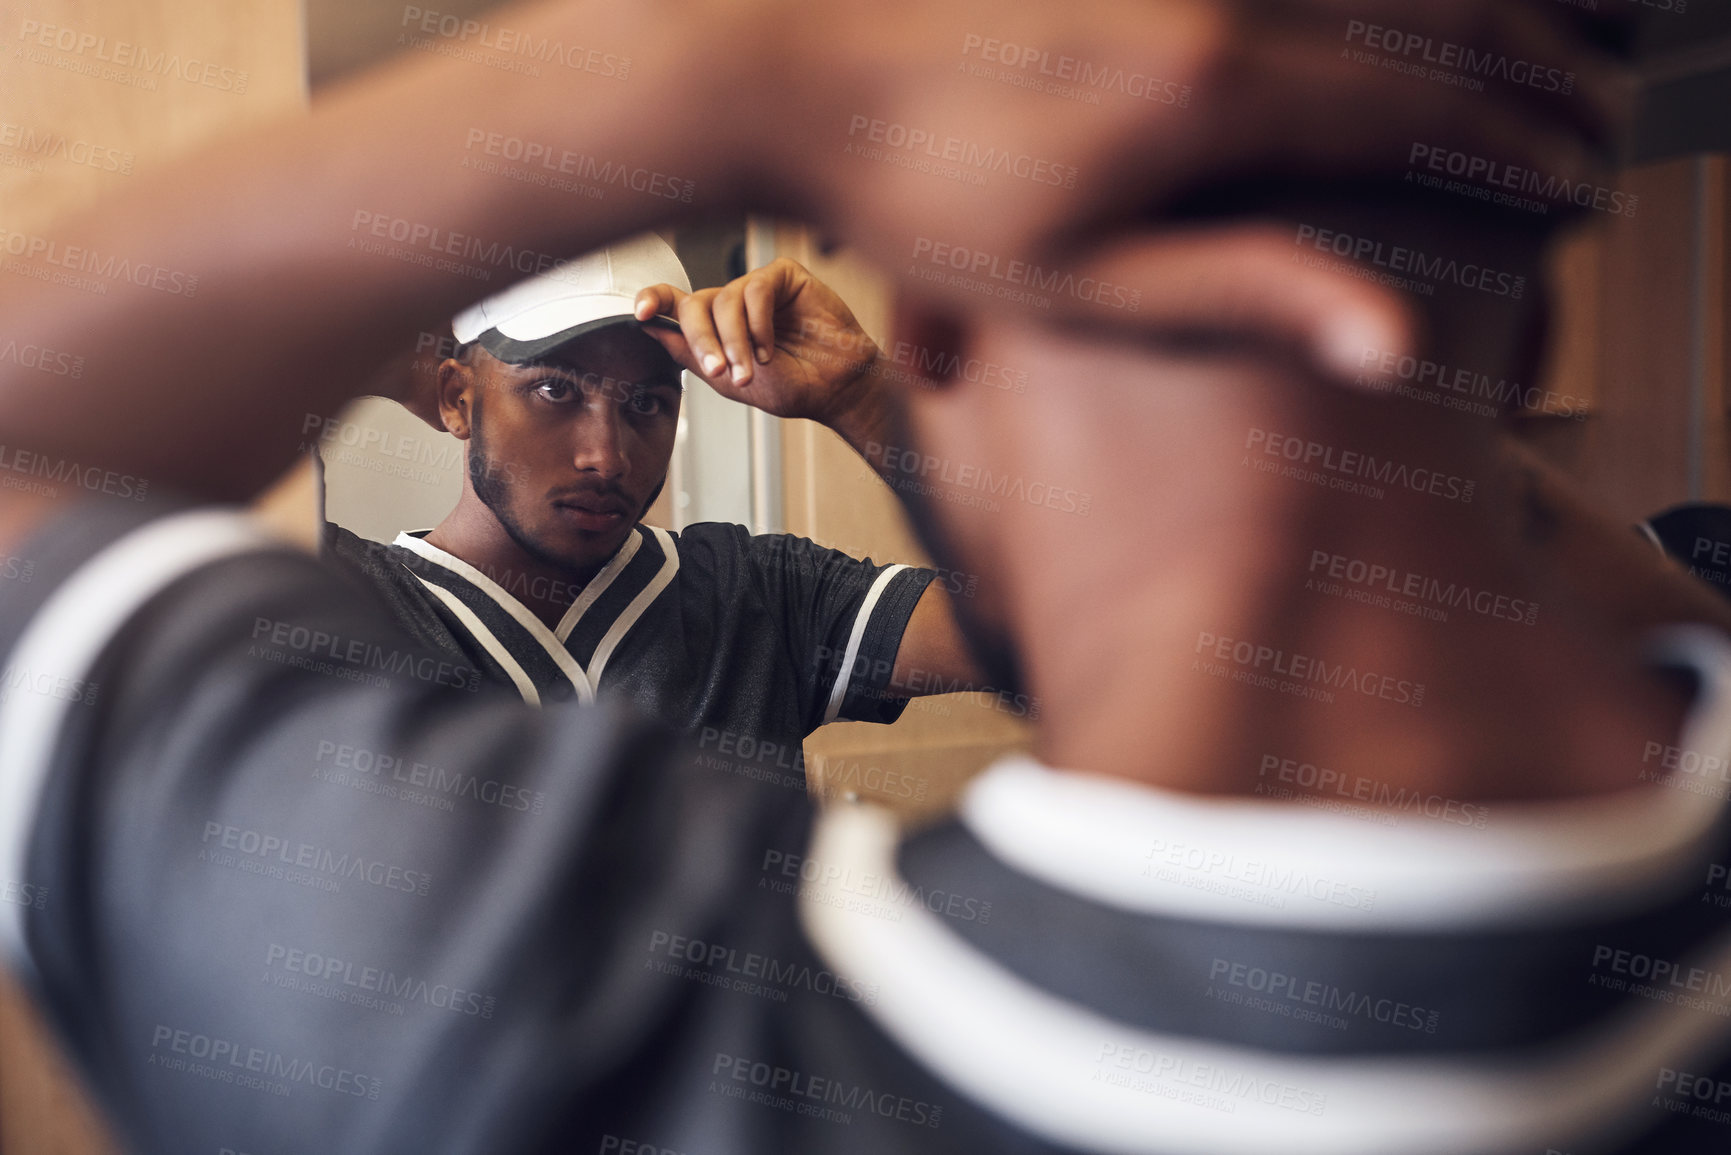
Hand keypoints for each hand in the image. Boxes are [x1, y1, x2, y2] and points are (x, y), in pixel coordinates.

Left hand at [633, 258, 880, 425]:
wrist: (835, 388)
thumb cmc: (791, 385)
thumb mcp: (729, 381)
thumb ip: (691, 355)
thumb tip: (650, 328)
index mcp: (713, 325)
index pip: (673, 302)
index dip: (652, 299)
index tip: (639, 313)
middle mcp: (731, 301)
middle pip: (694, 305)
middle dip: (702, 340)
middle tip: (720, 371)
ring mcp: (756, 286)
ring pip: (724, 300)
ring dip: (735, 341)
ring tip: (752, 370)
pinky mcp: (783, 276)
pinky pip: (756, 289)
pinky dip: (759, 323)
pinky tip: (771, 347)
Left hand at [750, 0, 1624, 380]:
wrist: (781, 63)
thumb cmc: (912, 193)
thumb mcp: (1076, 285)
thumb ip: (1242, 294)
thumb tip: (1393, 340)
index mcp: (1212, 92)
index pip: (1418, 108)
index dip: (1512, 147)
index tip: (1571, 182)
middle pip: (1426, 10)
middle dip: (1531, 62)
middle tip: (1589, 110)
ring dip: (1471, 0)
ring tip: (1542, 38)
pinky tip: (1391, 14)